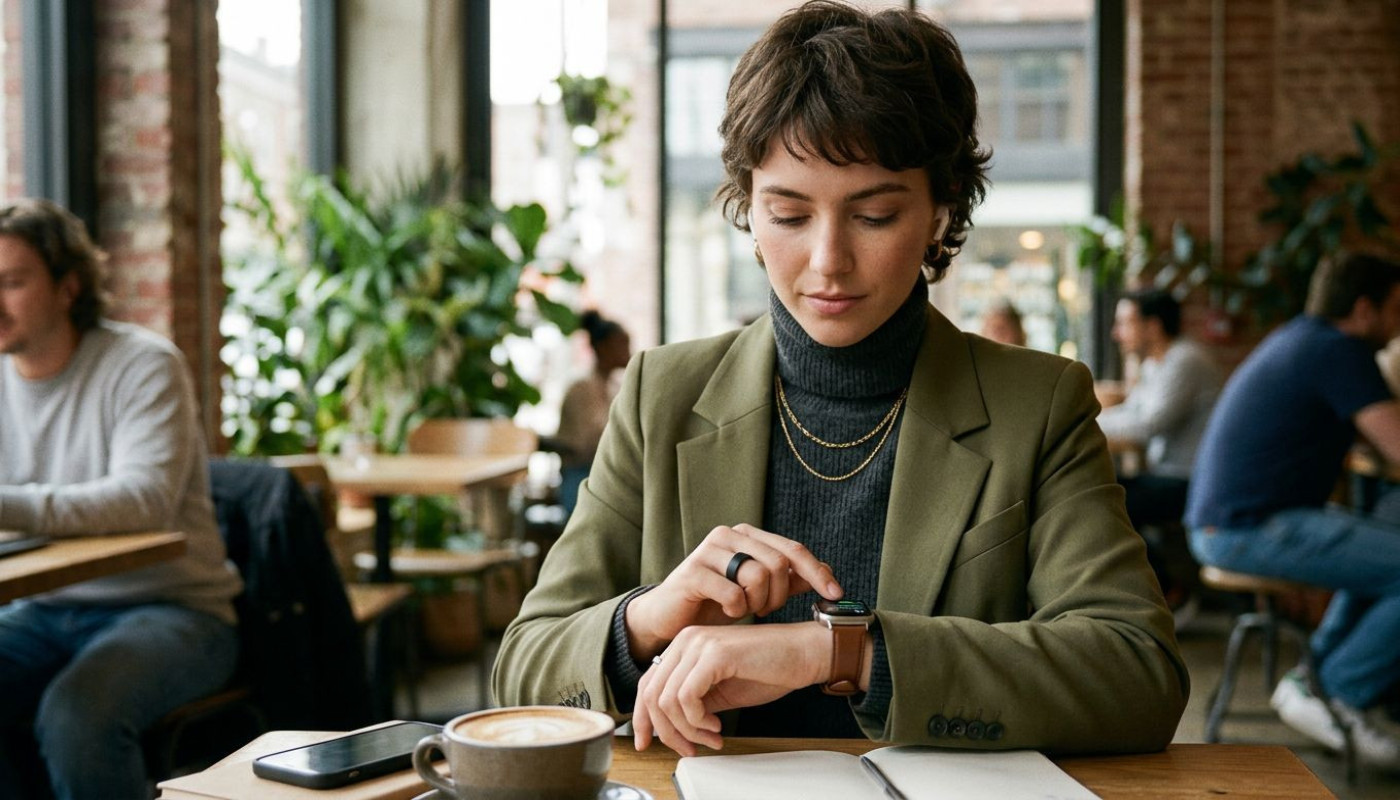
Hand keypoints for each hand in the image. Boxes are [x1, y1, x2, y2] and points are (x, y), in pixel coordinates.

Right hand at [624, 524, 840, 660]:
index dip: (818, 572)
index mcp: (747, 534)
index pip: (793, 549)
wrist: (669, 618)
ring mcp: (708, 550)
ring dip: (758, 603)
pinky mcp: (692, 571)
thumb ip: (788, 579)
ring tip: (746, 611)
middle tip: (766, 611)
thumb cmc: (715, 603)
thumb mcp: (757, 592)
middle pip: (778, 563)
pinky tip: (728, 613)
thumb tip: (827, 571)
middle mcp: (728, 534)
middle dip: (779, 595)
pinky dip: (736, 609)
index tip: (836, 595)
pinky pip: (732, 592)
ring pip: (757, 575)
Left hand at [632, 622, 829, 755]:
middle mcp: (686, 639)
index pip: (647, 684)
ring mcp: (699, 644)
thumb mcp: (719, 691)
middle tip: (691, 748)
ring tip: (711, 736)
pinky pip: (686, 697)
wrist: (804, 653)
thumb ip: (692, 703)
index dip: (644, 719)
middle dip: (668, 731)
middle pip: (651, 695)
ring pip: (667, 700)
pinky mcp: (715, 654)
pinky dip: (698, 721)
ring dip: (687, 729)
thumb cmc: (769, 669)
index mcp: (685, 645)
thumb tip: (667, 728)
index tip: (649, 743)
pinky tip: (718, 725)